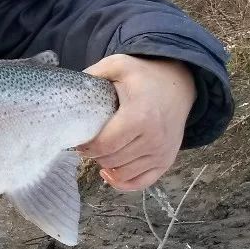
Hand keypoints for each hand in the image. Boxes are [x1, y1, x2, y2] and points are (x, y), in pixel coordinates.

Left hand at [78, 54, 194, 191]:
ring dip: (107, 166)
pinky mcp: (166, 161)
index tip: (79, 139)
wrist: (179, 84)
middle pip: (112, 161)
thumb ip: (93, 74)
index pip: (105, 145)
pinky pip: (141, 183)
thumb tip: (69, 90)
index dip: (87, 147)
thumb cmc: (144, 76)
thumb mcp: (118, 65)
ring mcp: (162, 153)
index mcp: (140, 116)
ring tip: (101, 152)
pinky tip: (110, 172)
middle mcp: (154, 139)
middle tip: (89, 143)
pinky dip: (123, 182)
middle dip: (95, 155)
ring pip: (124, 174)